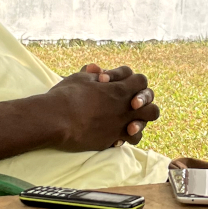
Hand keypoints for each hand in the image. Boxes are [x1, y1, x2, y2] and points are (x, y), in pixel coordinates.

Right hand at [43, 64, 159, 149]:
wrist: (56, 119)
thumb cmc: (66, 95)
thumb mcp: (80, 78)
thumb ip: (93, 74)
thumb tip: (97, 68)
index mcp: (119, 89)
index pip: (141, 80)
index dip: (130, 80)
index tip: (111, 83)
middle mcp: (125, 108)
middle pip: (151, 106)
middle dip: (144, 104)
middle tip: (130, 104)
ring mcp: (120, 124)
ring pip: (144, 125)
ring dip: (138, 122)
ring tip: (126, 121)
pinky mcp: (112, 139)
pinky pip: (130, 140)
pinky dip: (125, 137)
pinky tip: (116, 133)